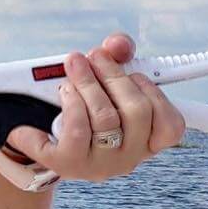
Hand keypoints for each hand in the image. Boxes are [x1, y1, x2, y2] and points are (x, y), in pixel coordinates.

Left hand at [4, 32, 186, 182]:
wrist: (37, 138)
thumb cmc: (78, 109)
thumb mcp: (101, 81)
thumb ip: (117, 58)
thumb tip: (118, 44)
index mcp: (144, 140)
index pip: (171, 126)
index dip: (159, 96)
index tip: (139, 72)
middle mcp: (128, 157)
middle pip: (137, 111)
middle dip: (113, 76)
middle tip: (93, 56)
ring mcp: (100, 164)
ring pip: (106, 118)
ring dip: (88, 84)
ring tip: (74, 68)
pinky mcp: (69, 164)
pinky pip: (77, 130)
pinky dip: (71, 103)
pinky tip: (63, 92)